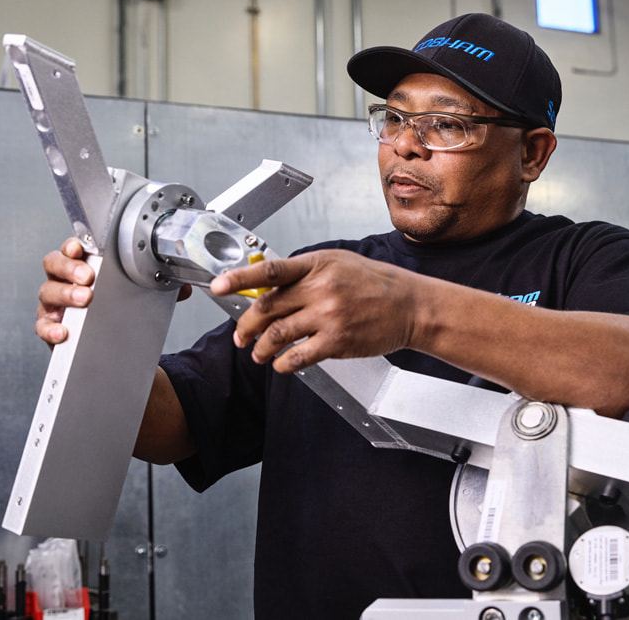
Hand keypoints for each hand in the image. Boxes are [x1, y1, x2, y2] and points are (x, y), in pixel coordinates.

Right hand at [35, 237, 193, 347]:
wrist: (110, 345)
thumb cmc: (116, 308)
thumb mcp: (139, 294)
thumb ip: (159, 288)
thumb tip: (183, 287)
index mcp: (83, 265)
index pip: (72, 248)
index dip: (73, 245)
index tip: (80, 248)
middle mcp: (64, 280)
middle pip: (54, 264)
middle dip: (70, 268)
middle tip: (88, 277)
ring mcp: (54, 303)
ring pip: (48, 292)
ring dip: (65, 294)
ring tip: (84, 299)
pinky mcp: (50, 327)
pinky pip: (43, 326)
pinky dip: (51, 328)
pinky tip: (63, 331)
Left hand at [209, 250, 421, 371]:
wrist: (410, 304)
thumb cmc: (375, 283)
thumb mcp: (338, 263)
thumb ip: (304, 273)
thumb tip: (268, 285)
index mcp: (317, 265)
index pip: (270, 270)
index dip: (239, 278)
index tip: (218, 286)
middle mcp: (321, 289)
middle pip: (267, 307)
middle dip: (246, 325)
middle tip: (240, 336)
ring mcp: (329, 316)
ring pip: (278, 334)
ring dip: (261, 348)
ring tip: (258, 354)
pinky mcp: (338, 341)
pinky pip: (299, 356)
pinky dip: (284, 364)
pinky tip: (282, 365)